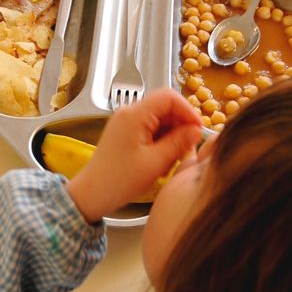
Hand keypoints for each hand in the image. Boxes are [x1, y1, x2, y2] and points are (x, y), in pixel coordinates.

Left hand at [66, 89, 202, 222]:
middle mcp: (129, 113)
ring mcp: (127, 122)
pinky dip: (162, 141)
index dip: (187, 110)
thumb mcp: (155, 162)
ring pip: (160, 119)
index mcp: (134, 115)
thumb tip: (196, 130)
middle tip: (188, 147)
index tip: (198, 128)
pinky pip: (151, 129)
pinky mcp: (127, 132)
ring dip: (172, 135)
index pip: (169, 97)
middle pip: (165, 107)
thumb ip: (179, 142)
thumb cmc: (120, 181)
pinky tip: (162, 160)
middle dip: (180, 125)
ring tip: (173, 158)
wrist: (93, 193)